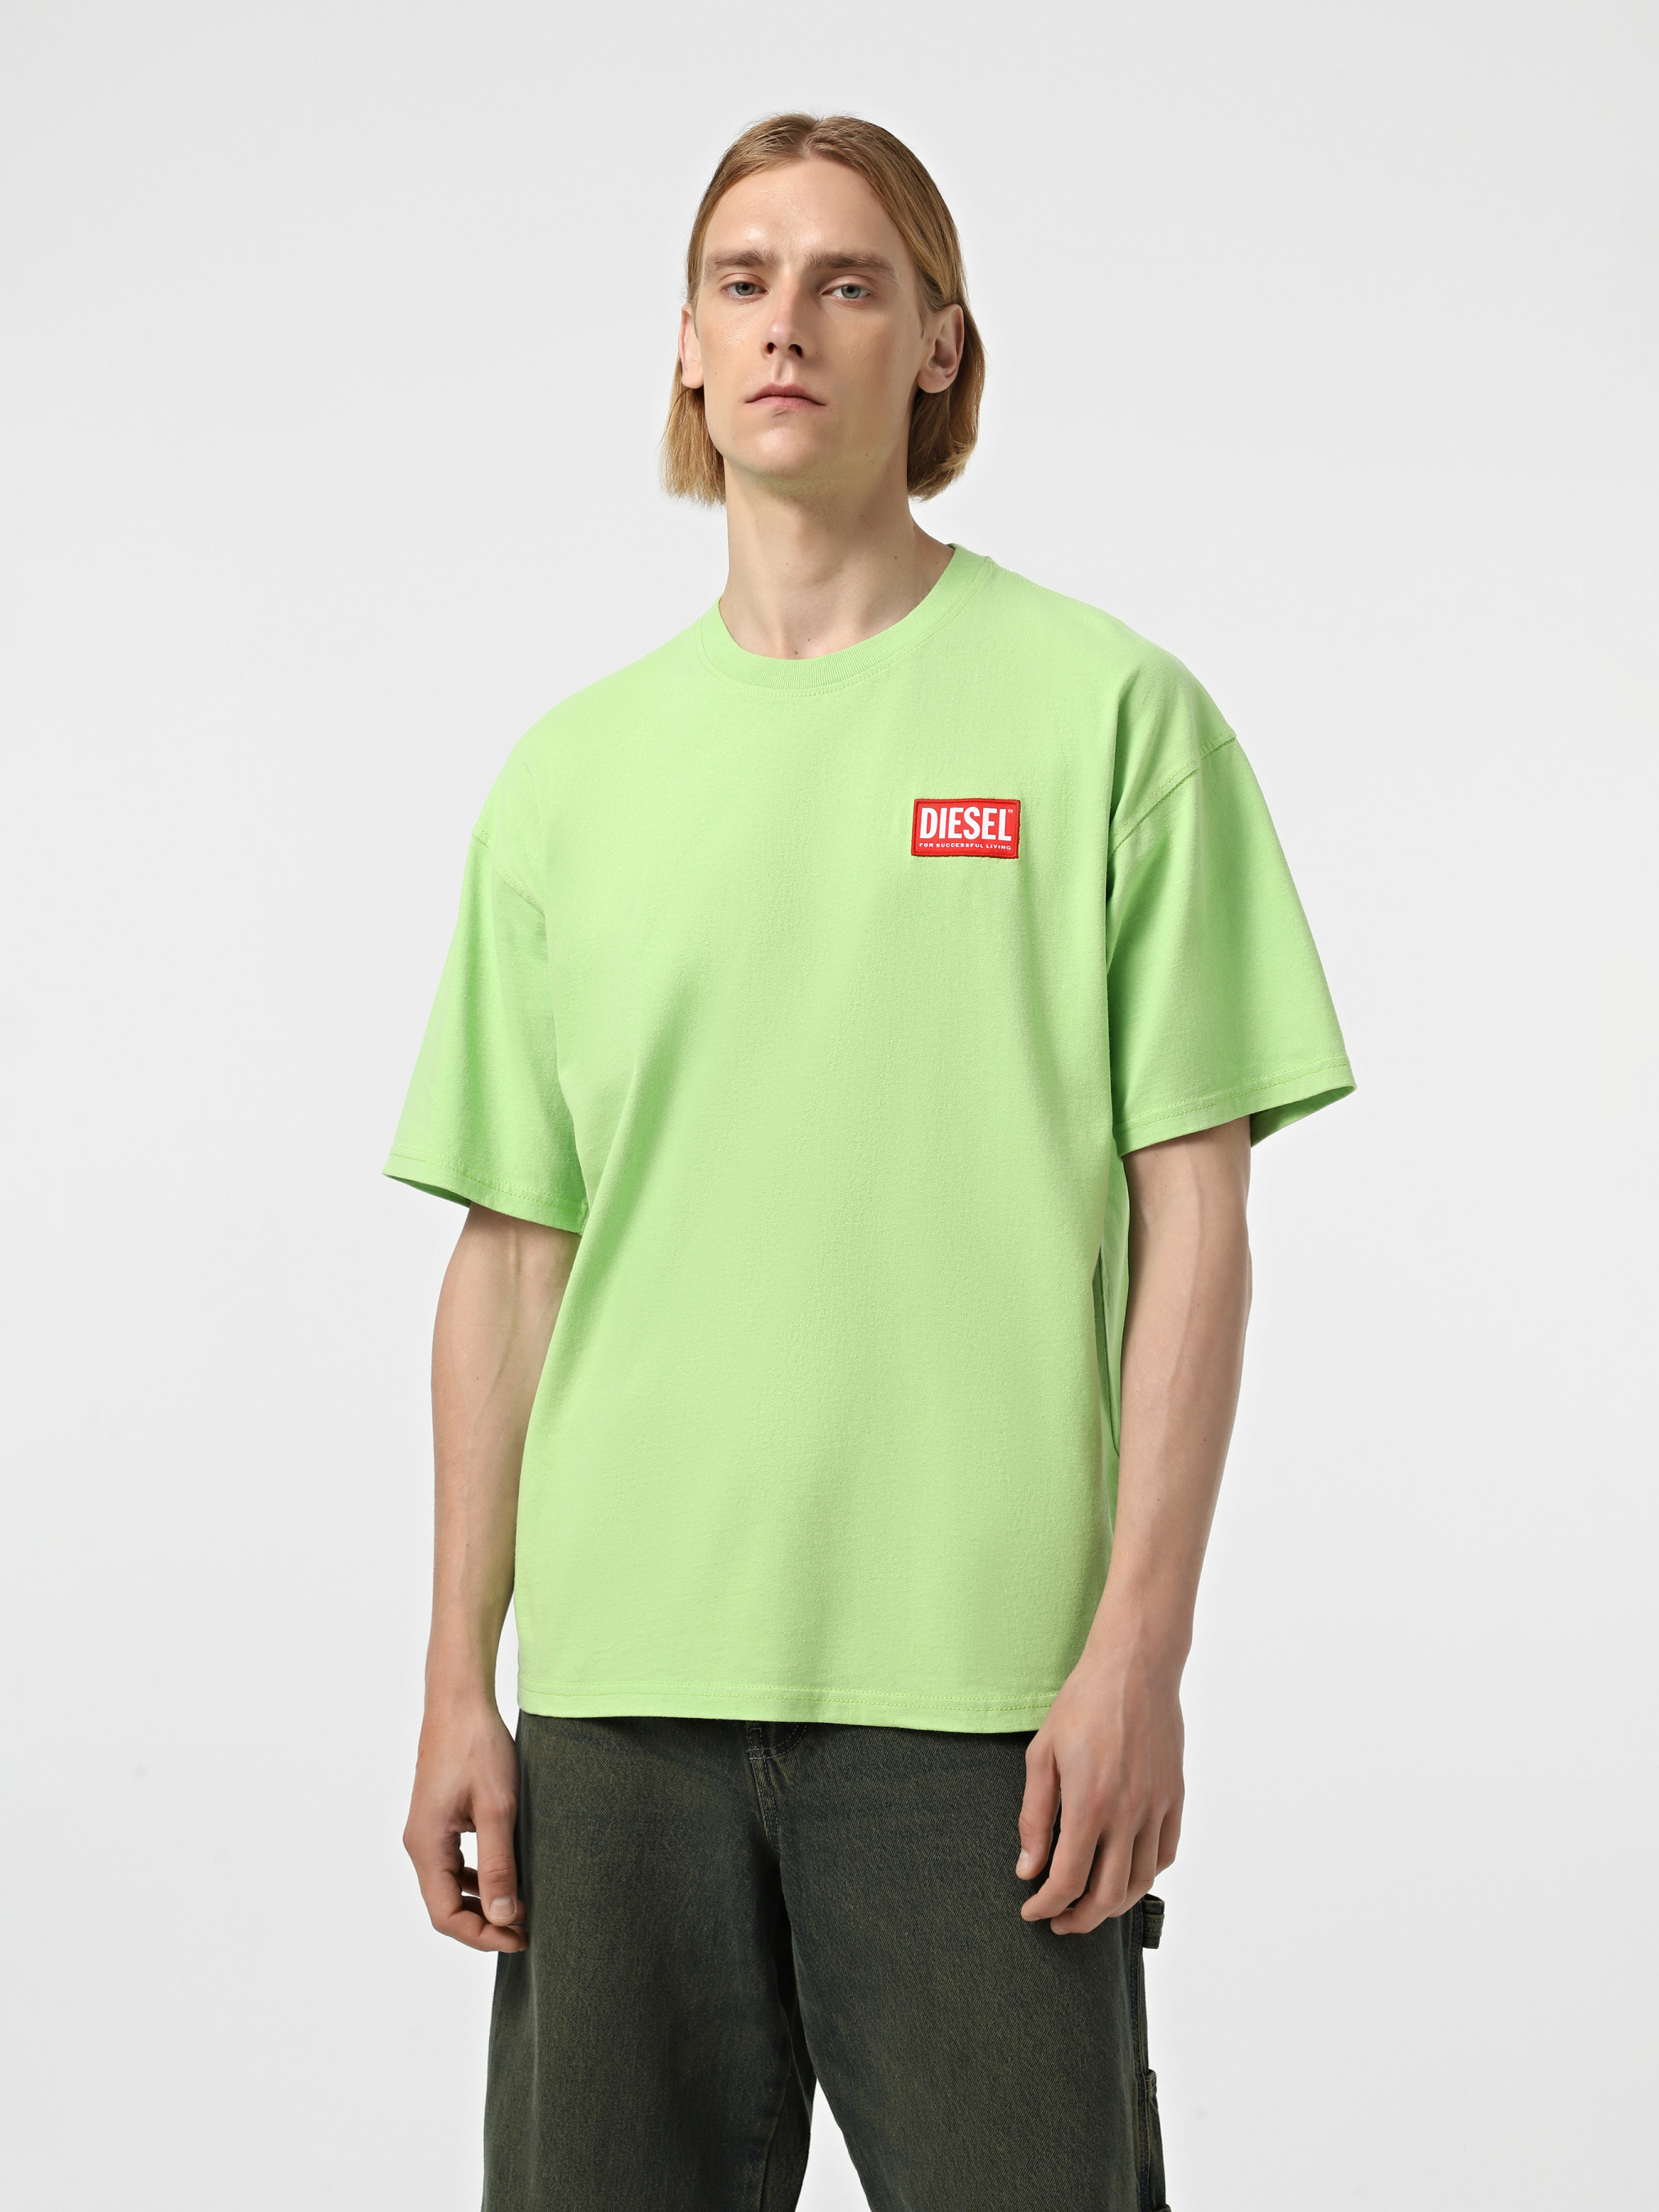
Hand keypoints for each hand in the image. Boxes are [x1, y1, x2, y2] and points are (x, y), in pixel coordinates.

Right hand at [403, 1695, 527, 1952]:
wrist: (460, 1700)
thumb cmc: (477, 1747)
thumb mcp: (498, 1809)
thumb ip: (498, 1866)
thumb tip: (503, 1917)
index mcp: (426, 1845)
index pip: (445, 1915)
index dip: (482, 1936)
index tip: (520, 1938)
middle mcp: (419, 1843)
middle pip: (443, 1906)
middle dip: (483, 1924)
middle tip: (526, 1929)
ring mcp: (427, 1831)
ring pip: (448, 1886)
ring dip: (481, 1902)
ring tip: (521, 1907)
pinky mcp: (439, 1819)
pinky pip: (452, 1863)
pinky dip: (476, 1879)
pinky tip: (505, 1875)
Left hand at [1015, 1632, 1183, 1933]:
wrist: (1134, 1667)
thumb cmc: (1083, 1704)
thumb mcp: (1042, 1755)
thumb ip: (1034, 1817)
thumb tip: (1028, 1868)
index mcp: (1089, 1803)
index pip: (1068, 1880)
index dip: (1047, 1905)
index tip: (1032, 1911)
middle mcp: (1128, 1813)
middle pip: (1108, 1895)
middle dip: (1079, 1919)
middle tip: (1059, 1921)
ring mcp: (1157, 1807)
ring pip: (1141, 1881)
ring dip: (1114, 1906)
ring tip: (1090, 1907)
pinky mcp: (1175, 1797)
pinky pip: (1165, 1853)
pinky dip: (1145, 1876)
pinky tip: (1125, 1874)